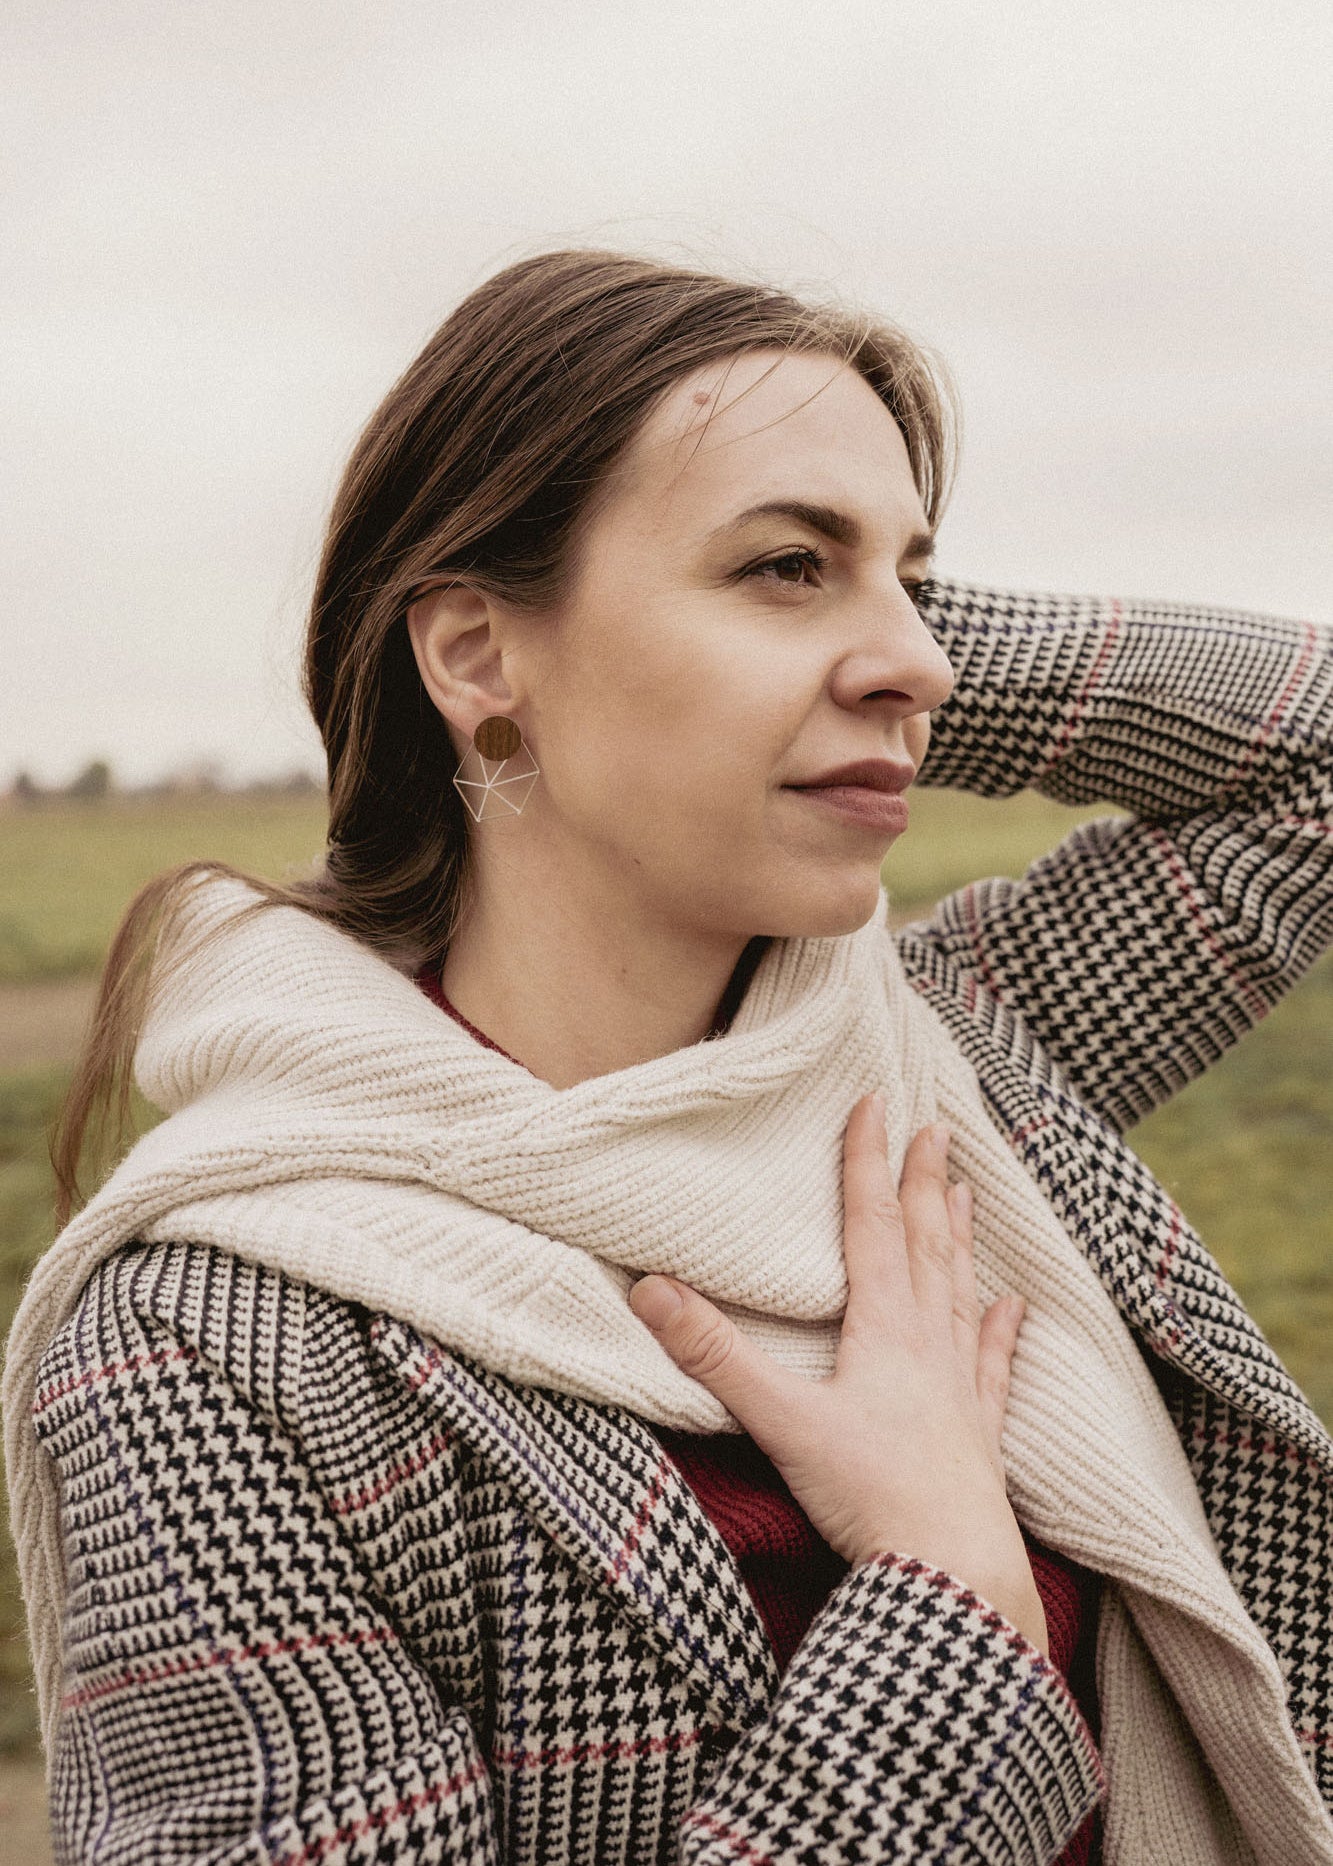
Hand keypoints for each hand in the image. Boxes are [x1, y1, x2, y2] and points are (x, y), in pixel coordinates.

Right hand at [628, 1096, 1047, 1656]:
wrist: (955, 1575)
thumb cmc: (871, 1496)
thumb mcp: (782, 1421)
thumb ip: (717, 1356)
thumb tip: (649, 1289)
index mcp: (882, 1330)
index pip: (873, 1225)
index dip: (867, 1162)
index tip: (875, 1103)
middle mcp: (928, 1345)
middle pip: (926, 1245)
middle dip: (924, 1183)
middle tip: (936, 1128)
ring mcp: (959, 1389)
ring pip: (959, 1292)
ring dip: (960, 1238)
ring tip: (968, 1192)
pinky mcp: (978, 1436)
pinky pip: (991, 1368)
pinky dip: (999, 1333)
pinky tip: (1011, 1308)